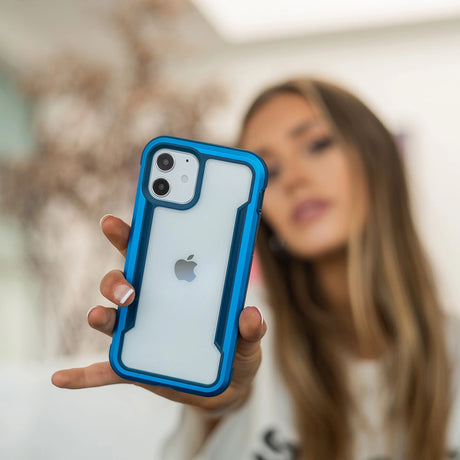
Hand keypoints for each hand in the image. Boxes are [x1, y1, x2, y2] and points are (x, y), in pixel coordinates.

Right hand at [52, 215, 266, 417]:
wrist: (226, 386)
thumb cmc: (235, 349)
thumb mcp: (248, 340)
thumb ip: (251, 329)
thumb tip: (250, 315)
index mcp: (176, 286)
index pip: (150, 253)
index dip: (130, 236)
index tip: (114, 223)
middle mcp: (152, 304)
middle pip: (123, 280)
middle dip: (118, 279)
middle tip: (130, 287)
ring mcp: (140, 335)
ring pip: (112, 317)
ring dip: (102, 315)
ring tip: (103, 316)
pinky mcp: (136, 368)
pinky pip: (104, 370)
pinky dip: (83, 374)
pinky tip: (62, 377)